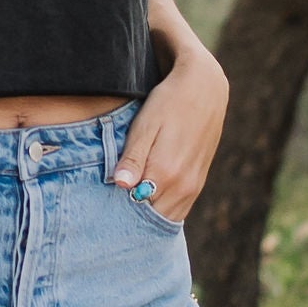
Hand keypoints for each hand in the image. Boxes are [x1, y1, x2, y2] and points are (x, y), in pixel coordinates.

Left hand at [111, 44, 227, 222]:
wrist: (204, 88)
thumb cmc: (168, 103)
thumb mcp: (145, 125)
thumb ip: (133, 158)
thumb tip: (121, 185)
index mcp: (165, 173)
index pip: (135, 209)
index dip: (117, 210)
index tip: (103, 203)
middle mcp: (183, 185)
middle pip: (150, 218)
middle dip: (132, 216)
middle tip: (111, 206)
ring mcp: (194, 186)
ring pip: (165, 217)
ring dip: (148, 213)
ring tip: (128, 200)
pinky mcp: (199, 182)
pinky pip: (178, 209)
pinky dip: (162, 208)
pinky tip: (147, 196)